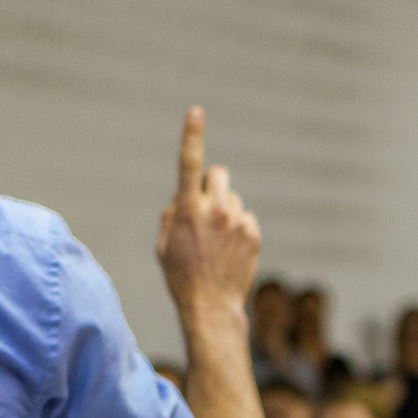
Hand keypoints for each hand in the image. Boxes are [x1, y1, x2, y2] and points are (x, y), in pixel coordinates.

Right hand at [156, 108, 261, 326]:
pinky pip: (245, 217)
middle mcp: (215, 210)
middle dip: (211, 185)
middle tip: (203, 210)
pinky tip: (230, 250)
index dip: (191, 135)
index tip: (195, 112)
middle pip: (218, 174)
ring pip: (232, 198)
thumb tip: (186, 197)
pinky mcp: (253, 232)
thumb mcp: (164, 243)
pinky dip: (238, 229)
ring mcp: (237, 221)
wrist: (211, 305)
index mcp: (188, 209)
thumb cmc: (181, 274)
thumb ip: (173, 212)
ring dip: (224, 211)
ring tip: (216, 241)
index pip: (189, 164)